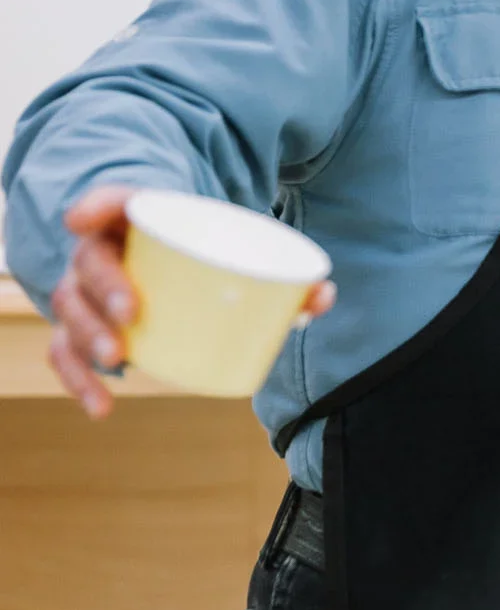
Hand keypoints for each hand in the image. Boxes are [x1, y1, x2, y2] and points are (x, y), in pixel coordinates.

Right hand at [48, 185, 335, 417]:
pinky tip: (102, 407)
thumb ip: (284, 268)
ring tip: (119, 359)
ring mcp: (87, 291)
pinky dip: (80, 380)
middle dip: (105, 289)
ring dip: (88, 336)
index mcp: (134, 217)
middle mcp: (101, 251)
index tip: (84, 222)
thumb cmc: (210, 249)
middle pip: (88, 266)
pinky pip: (65, 354)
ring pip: (70, 311)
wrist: (174, 253)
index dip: (96, 207)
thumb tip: (323, 296)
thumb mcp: (238, 245)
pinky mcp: (86, 327)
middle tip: (132, 314)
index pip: (111, 202)